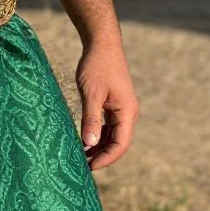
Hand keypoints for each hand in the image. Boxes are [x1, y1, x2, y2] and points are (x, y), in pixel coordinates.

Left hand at [75, 38, 138, 170]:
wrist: (102, 44)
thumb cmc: (97, 66)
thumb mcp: (91, 93)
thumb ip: (90, 118)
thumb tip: (89, 143)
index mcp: (127, 112)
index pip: (120, 144)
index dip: (106, 158)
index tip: (90, 167)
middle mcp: (128, 113)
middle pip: (118, 142)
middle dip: (102, 155)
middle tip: (82, 167)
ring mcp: (121, 108)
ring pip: (113, 135)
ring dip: (99, 146)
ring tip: (81, 156)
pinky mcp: (114, 103)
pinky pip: (108, 125)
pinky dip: (98, 133)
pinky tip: (84, 139)